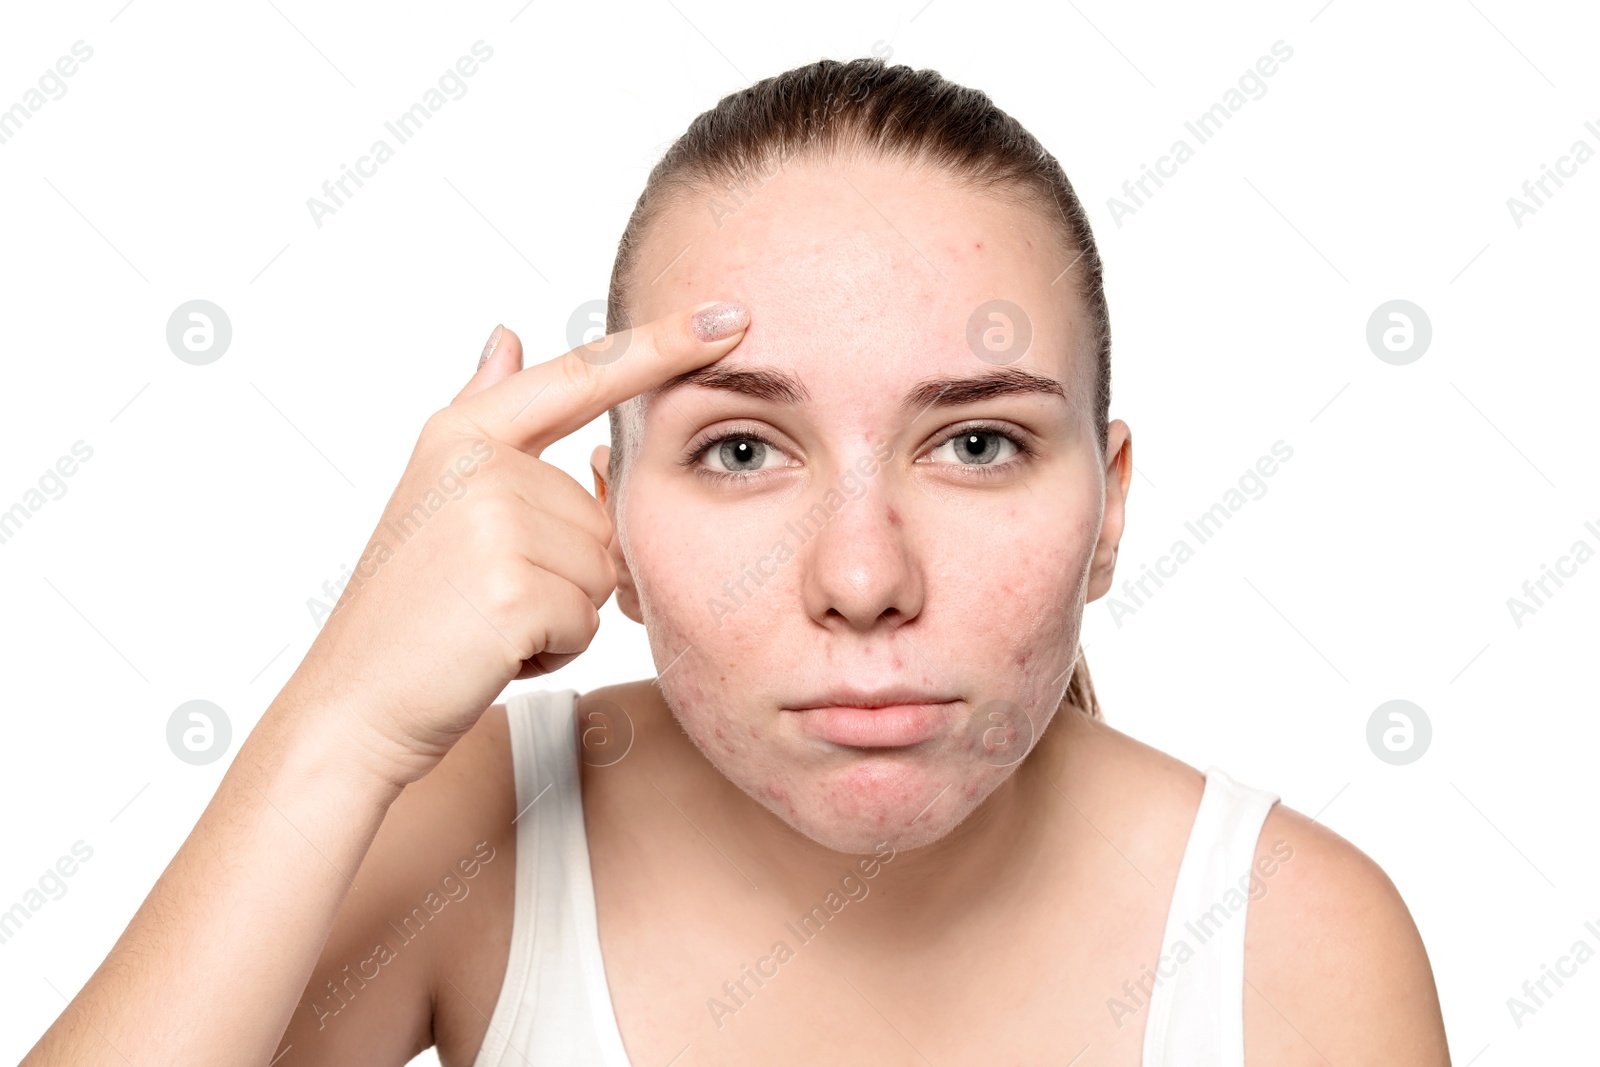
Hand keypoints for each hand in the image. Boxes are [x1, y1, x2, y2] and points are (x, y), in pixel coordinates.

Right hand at [284, 300, 748, 786]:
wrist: (355, 701)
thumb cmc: (408, 607)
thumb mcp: (435, 493)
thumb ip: (484, 411)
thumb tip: (508, 333)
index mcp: (464, 432)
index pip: (584, 374)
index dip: (663, 344)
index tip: (735, 314)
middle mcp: (480, 463)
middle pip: (605, 514)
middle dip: (566, 571)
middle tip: (487, 595)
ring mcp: (495, 521)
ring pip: (604, 570)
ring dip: (561, 613)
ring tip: (487, 621)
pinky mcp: (515, 587)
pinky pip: (589, 618)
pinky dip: (554, 650)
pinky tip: (493, 651)